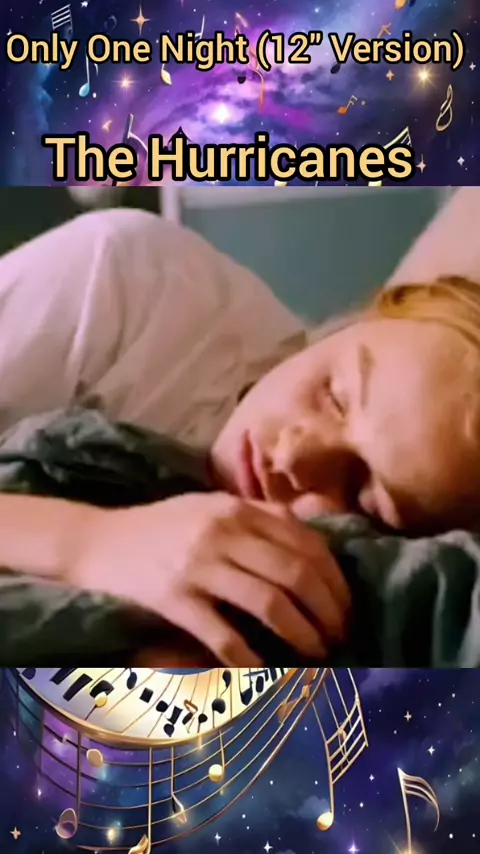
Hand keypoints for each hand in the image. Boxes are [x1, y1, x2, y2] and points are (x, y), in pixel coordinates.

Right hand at [72, 493, 350, 665]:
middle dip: (329, 611)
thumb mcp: (212, 507)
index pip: (307, 543)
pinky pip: (225, 635)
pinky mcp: (174, 598)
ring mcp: (198, 564)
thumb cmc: (162, 527)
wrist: (99, 541)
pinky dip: (253, 658)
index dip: (336, 580)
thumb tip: (315, 540)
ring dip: (304, 635)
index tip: (347, 608)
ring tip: (319, 654)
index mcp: (238, 508)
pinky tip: (267, 670)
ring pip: (270, 603)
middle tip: (342, 636)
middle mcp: (224, 531)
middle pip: (297, 574)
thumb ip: (259, 516)